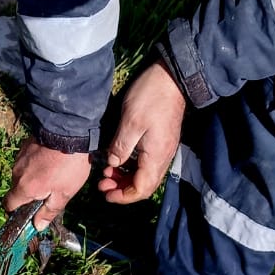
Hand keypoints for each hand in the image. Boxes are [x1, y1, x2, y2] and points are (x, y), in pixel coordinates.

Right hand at [6, 139, 91, 228]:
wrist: (69, 132)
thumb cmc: (67, 167)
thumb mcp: (64, 194)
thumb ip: (49, 211)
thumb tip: (37, 226)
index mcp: (24, 188)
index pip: (8, 205)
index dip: (14, 212)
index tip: (26, 213)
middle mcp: (16, 173)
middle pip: (17, 189)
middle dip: (29, 194)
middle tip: (49, 191)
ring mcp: (19, 158)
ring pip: (22, 174)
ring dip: (32, 178)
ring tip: (52, 173)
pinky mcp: (25, 146)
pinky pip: (26, 161)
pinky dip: (34, 164)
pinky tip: (50, 161)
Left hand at [97, 63, 184, 204]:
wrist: (172, 78)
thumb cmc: (150, 97)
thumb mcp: (130, 122)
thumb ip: (120, 147)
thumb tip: (112, 164)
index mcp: (155, 157)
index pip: (141, 189)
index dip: (123, 196)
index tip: (105, 193)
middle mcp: (162, 158)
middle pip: (144, 186)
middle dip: (122, 189)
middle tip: (102, 183)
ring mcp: (164, 150)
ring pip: (145, 176)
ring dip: (126, 178)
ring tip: (108, 173)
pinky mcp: (162, 142)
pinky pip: (147, 165)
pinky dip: (132, 168)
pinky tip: (120, 161)